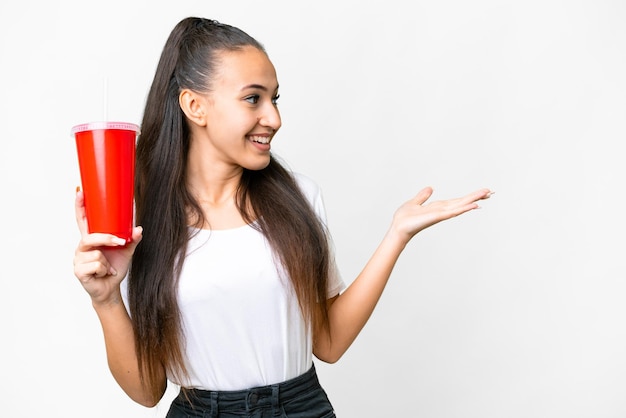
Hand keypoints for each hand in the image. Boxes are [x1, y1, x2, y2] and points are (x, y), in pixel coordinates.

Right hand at [72, 189, 142, 305]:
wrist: (110, 289)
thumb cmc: (115, 268)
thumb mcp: (126, 251)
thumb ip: (132, 239)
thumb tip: (139, 228)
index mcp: (91, 238)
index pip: (83, 219)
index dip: (80, 206)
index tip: (80, 191)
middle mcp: (82, 246)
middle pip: (90, 236)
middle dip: (107, 240)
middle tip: (119, 243)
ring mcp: (78, 258)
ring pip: (97, 253)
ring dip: (108, 263)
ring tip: (107, 268)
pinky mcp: (79, 271)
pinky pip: (96, 265)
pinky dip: (105, 270)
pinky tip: (103, 274)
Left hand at [390, 187, 492, 244]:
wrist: (398, 227)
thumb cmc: (405, 218)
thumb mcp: (415, 202)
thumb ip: (423, 196)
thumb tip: (430, 188)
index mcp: (439, 207)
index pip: (457, 200)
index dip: (469, 196)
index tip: (482, 192)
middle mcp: (443, 210)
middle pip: (463, 202)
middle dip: (476, 197)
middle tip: (491, 192)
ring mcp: (442, 214)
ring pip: (461, 205)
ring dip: (474, 200)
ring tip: (487, 195)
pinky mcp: (438, 217)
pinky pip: (453, 212)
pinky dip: (463, 208)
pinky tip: (473, 205)